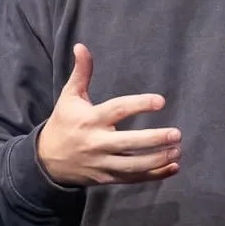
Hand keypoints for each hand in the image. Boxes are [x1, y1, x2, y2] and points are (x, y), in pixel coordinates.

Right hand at [38, 44, 181, 185]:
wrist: (47, 160)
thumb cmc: (64, 122)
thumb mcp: (69, 96)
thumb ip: (81, 73)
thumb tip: (81, 46)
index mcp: (90, 120)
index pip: (118, 110)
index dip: (139, 105)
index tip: (161, 101)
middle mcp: (96, 143)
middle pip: (128, 143)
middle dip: (154, 140)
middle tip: (176, 134)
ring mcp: (101, 163)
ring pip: (133, 165)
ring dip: (157, 159)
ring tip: (177, 151)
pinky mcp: (106, 179)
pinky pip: (133, 178)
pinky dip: (154, 175)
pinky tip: (173, 167)